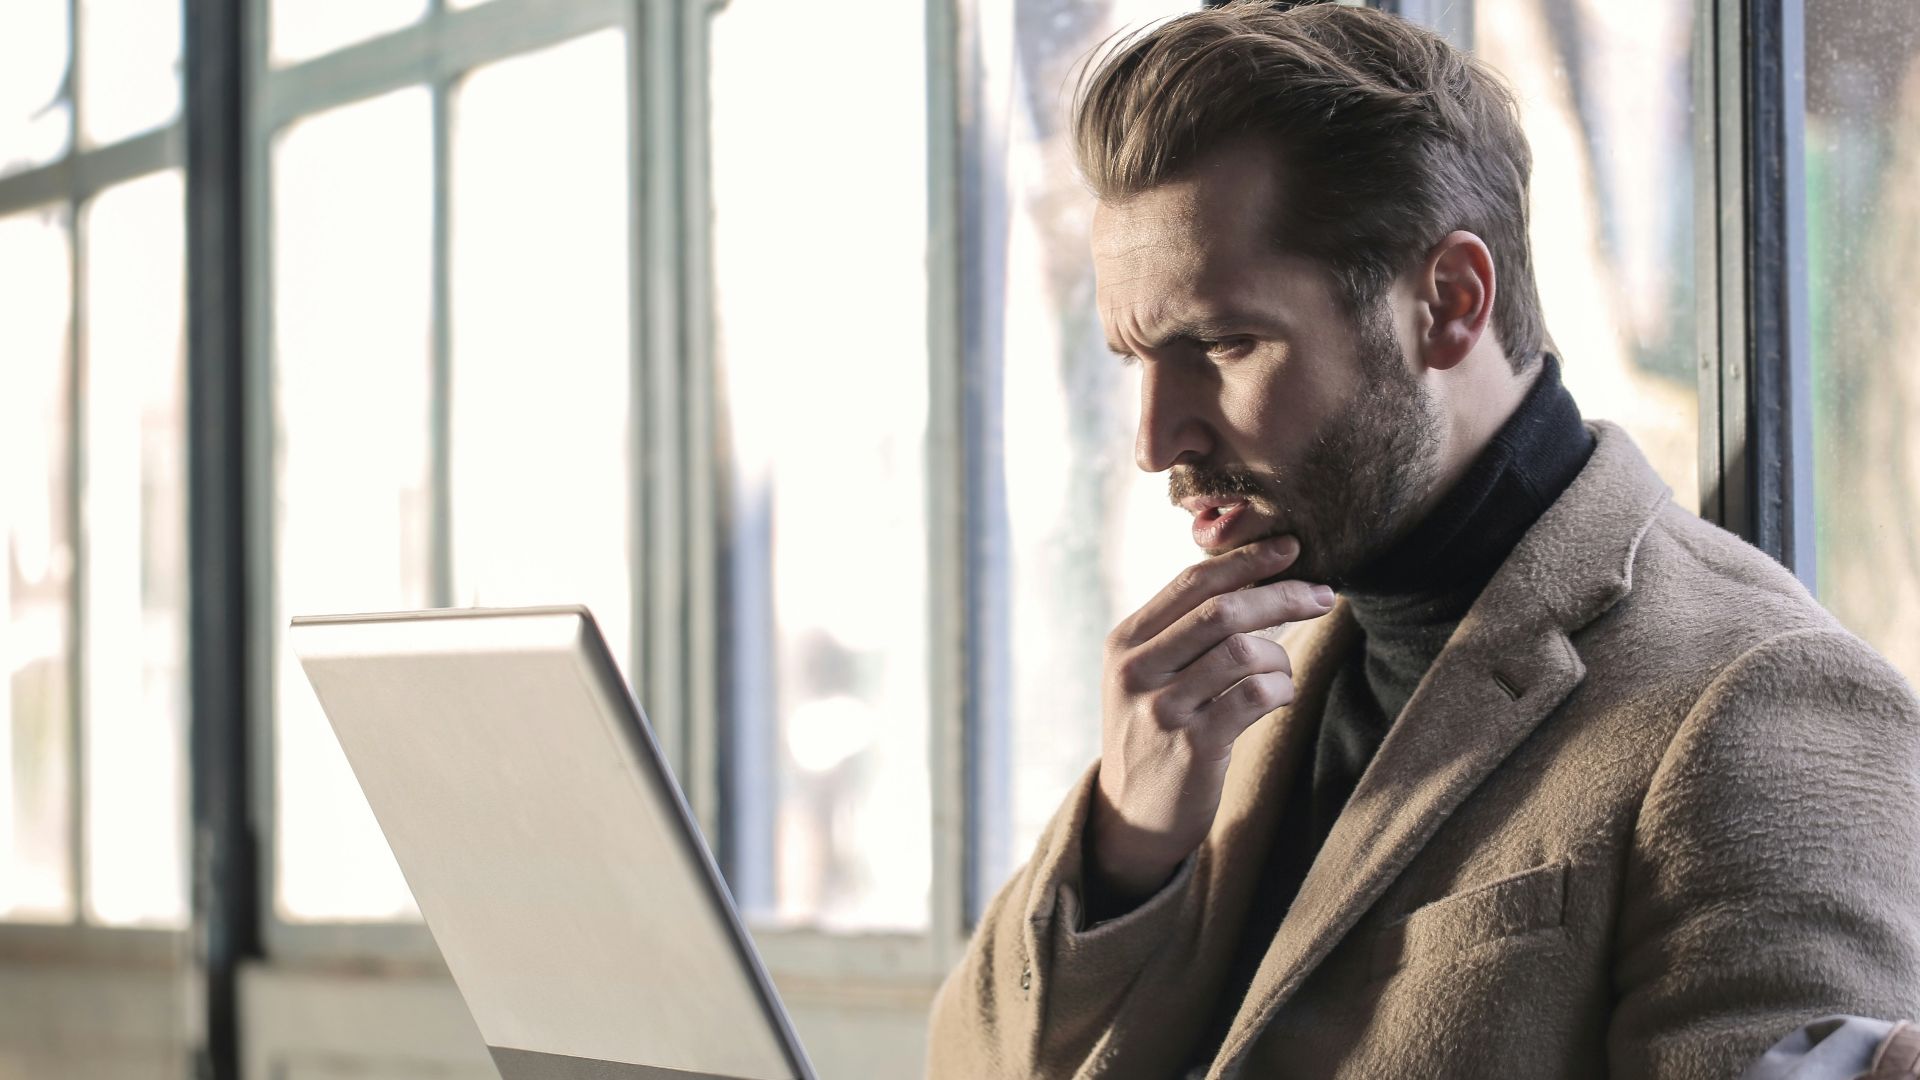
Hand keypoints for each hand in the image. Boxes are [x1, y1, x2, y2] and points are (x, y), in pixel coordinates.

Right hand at [1087, 535, 1333, 902]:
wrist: (1132, 816)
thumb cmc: (1155, 732)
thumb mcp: (1148, 676)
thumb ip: (1183, 631)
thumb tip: (1253, 576)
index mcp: (1126, 641)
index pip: (1192, 583)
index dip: (1246, 560)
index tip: (1291, 547)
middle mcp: (1137, 669)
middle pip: (1223, 610)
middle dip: (1282, 595)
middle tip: (1323, 595)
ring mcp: (1162, 708)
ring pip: (1244, 651)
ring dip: (1280, 656)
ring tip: (1283, 671)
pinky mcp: (1192, 746)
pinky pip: (1255, 696)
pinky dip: (1280, 689)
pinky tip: (1278, 698)